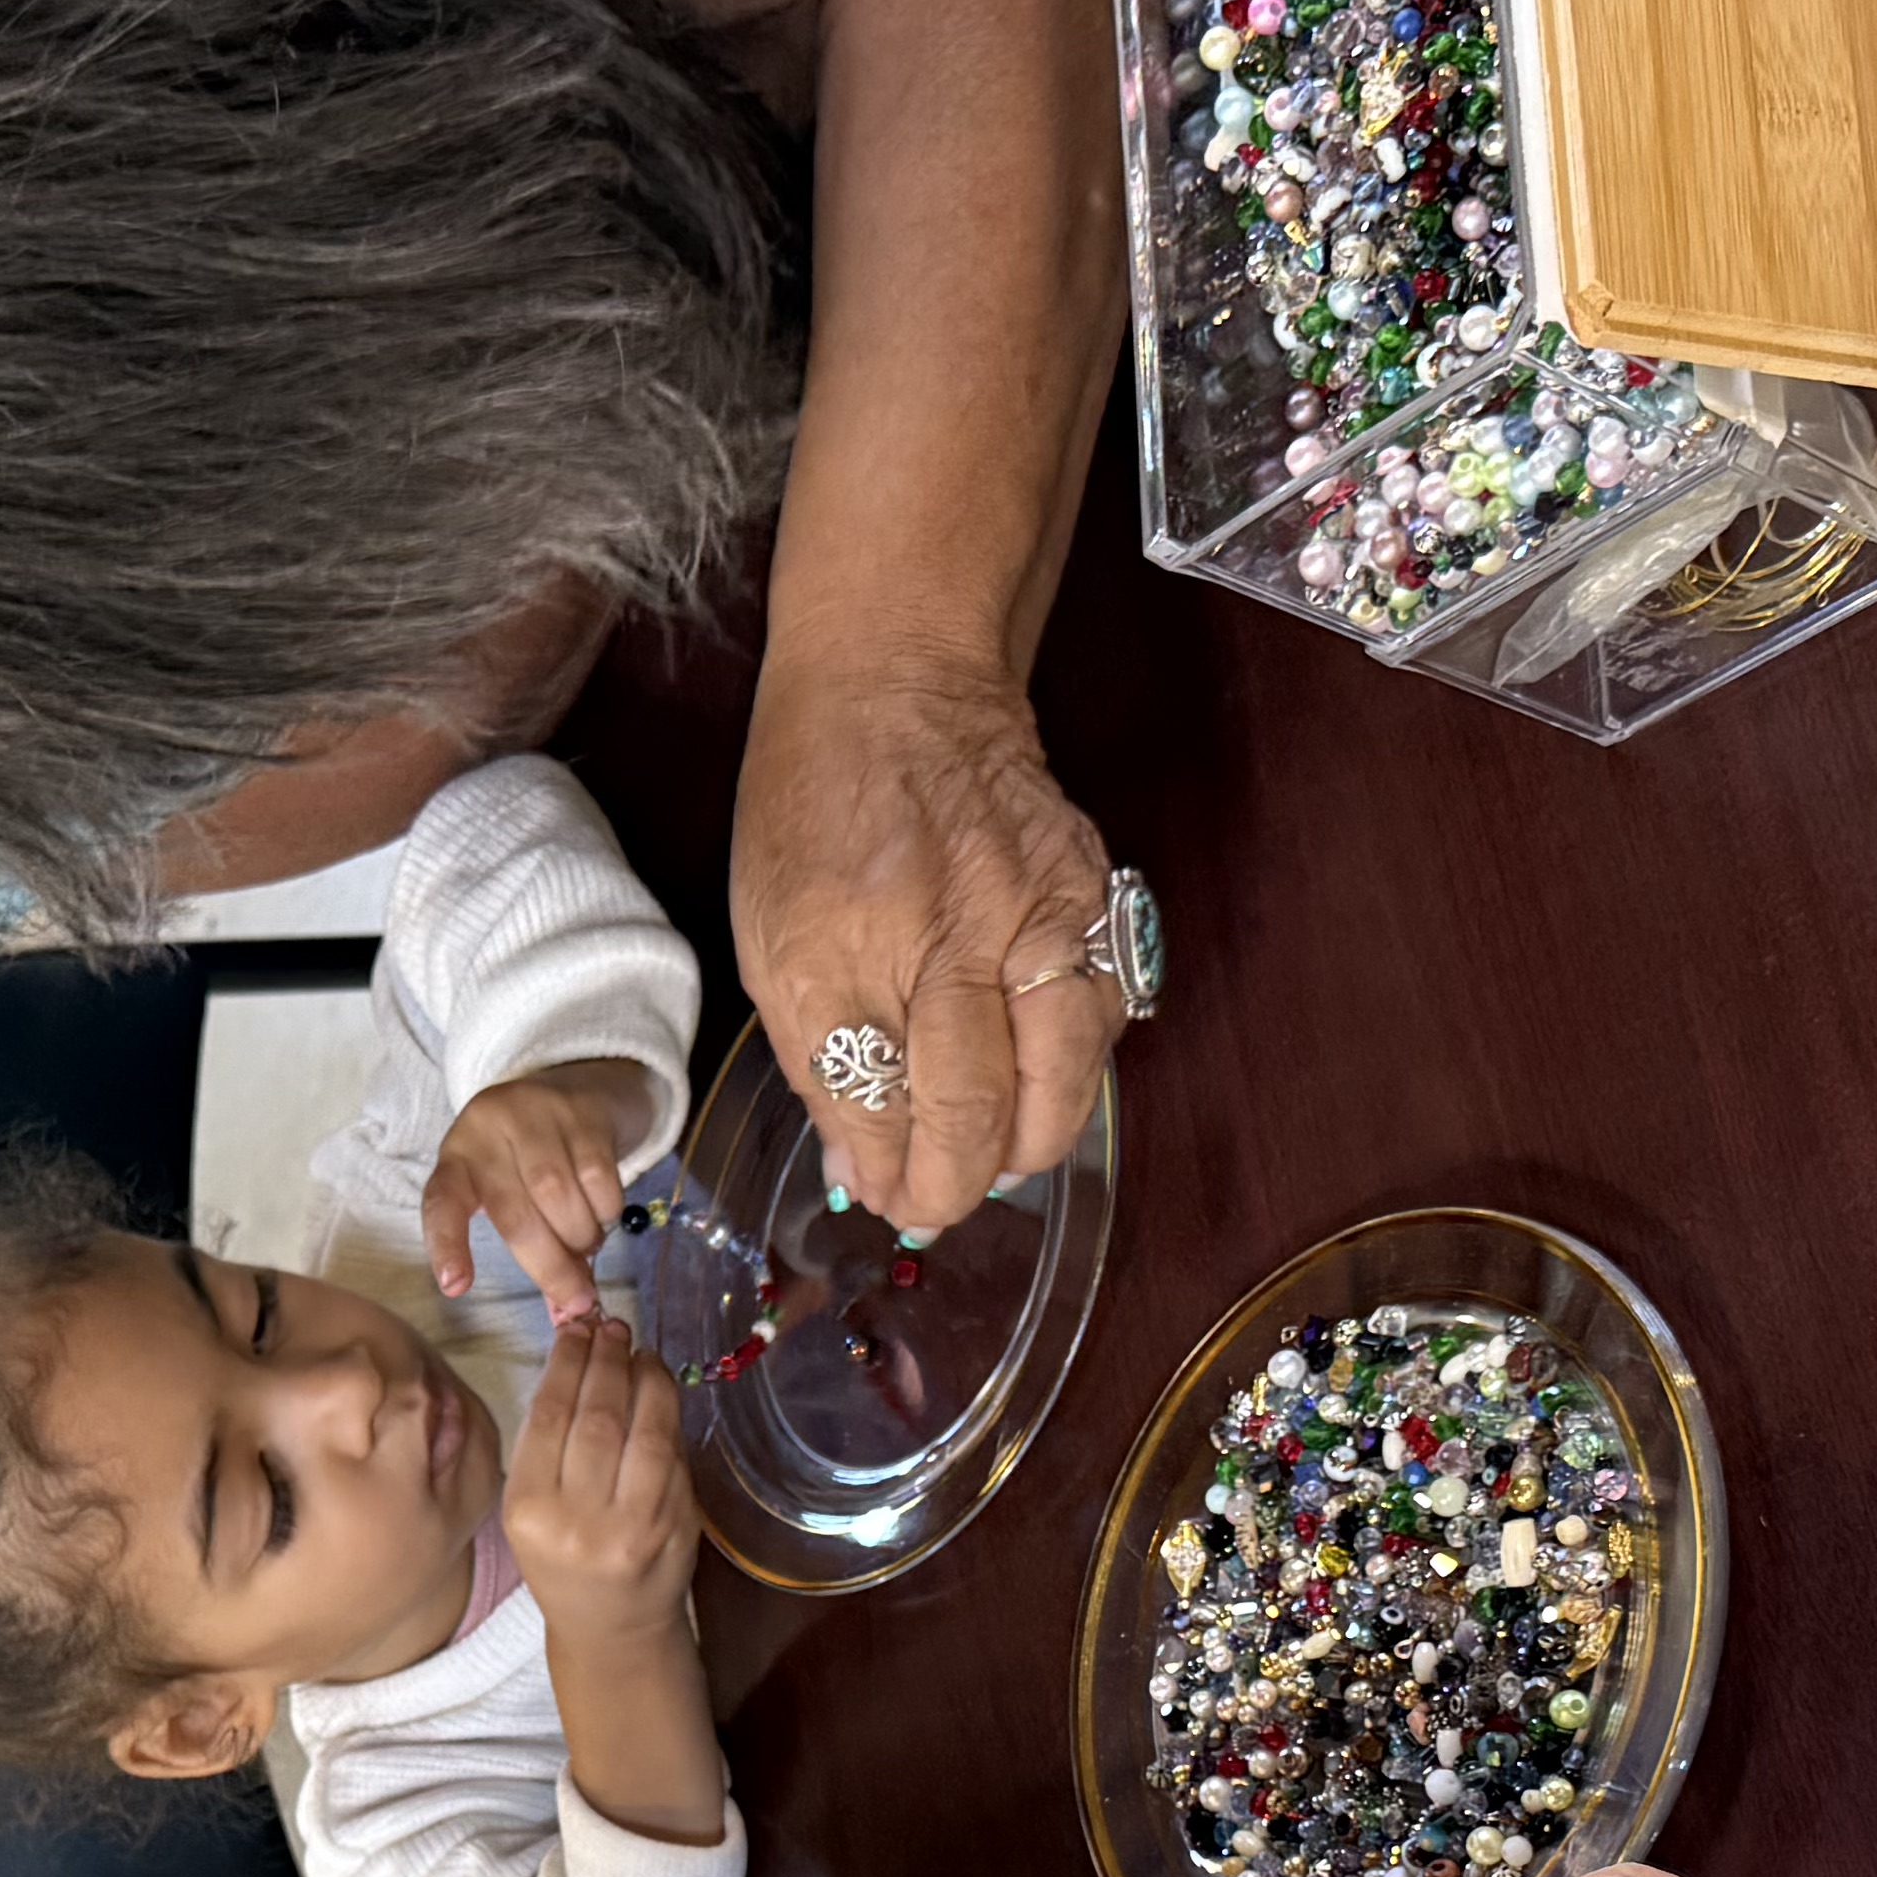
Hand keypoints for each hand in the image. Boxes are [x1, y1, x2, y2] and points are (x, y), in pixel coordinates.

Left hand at [425, 1059, 649, 1321]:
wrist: (576, 1081)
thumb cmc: (530, 1154)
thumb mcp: (510, 1188)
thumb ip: (529, 1246)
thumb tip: (567, 1315)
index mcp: (458, 1157)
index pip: (441, 1202)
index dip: (447, 1245)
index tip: (455, 1286)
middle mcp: (488, 1131)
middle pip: (515, 1216)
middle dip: (549, 1267)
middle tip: (576, 1301)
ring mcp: (536, 1116)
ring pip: (560, 1200)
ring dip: (580, 1238)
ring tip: (586, 1245)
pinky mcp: (582, 1114)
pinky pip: (599, 1181)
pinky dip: (605, 1212)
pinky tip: (602, 1214)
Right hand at [500, 1313, 695, 1655]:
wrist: (612, 1629)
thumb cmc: (561, 1562)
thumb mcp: (531, 1510)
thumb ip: (548, 1443)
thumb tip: (578, 1358)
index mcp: (529, 1511)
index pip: (550, 1415)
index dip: (567, 1362)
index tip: (576, 1328)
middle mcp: (579, 1520)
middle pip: (597, 1415)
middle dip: (606, 1359)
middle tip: (610, 1325)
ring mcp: (634, 1524)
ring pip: (642, 1428)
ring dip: (644, 1376)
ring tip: (638, 1348)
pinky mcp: (676, 1525)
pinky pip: (671, 1452)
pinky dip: (666, 1411)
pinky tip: (658, 1386)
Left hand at [730, 646, 1120, 1237]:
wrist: (891, 677)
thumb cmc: (813, 806)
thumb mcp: (771, 934)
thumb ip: (817, 1057)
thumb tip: (862, 1166)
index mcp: (842, 941)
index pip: (877, 1105)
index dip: (884, 1174)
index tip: (883, 1195)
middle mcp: (945, 928)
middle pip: (976, 1106)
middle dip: (958, 1181)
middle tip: (938, 1199)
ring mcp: (1031, 905)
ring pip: (1061, 1073)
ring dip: (1032, 1141)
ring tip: (998, 1157)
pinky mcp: (1088, 885)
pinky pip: (1104, 1009)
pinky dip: (1077, 1066)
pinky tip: (1044, 1080)